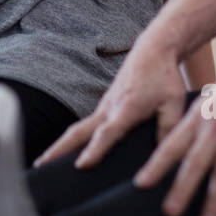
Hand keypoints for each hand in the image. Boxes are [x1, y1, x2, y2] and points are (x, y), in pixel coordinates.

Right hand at [35, 30, 189, 168]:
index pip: (107, 133)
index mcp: (126, 108)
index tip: (81, 165)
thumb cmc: (164, 76)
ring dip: (60, 146)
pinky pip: (86, 126)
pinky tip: (67, 153)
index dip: (95, 150)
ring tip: (44, 165)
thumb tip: (164, 155)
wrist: (152, 49)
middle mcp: (109, 108)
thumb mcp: (174, 102)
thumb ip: (168, 127)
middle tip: (41, 166)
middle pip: (78, 132)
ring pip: (78, 130)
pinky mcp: (105, 105)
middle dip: (59, 149)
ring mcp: (104, 106)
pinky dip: (73, 140)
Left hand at [133, 58, 215, 215]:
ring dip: (213, 203)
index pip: (171, 146)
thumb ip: (188, 125)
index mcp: (197, 119)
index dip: (156, 167)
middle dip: (181, 191)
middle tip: (169, 213)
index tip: (141, 184)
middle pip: (195, 165)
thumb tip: (170, 148)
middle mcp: (214, 130)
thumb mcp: (204, 101)